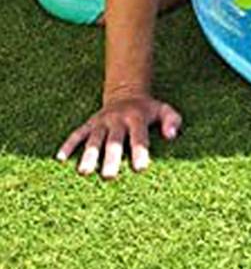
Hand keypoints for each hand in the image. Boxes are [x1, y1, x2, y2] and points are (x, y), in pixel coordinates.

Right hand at [56, 95, 181, 178]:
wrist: (126, 92)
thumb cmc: (148, 110)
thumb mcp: (164, 110)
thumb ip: (172, 121)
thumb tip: (172, 136)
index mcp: (137, 118)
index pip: (139, 136)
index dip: (140, 151)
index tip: (141, 168)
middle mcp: (118, 120)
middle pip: (114, 140)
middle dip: (112, 157)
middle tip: (109, 176)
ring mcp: (102, 122)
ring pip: (94, 139)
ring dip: (89, 154)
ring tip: (84, 172)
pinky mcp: (89, 123)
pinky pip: (77, 134)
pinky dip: (69, 144)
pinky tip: (60, 159)